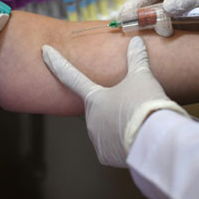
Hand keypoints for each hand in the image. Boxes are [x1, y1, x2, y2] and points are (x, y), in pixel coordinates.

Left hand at [42, 36, 188, 166]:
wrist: (153, 139)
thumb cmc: (144, 105)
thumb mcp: (142, 78)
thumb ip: (137, 60)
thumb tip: (136, 42)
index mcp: (94, 97)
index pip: (71, 76)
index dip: (57, 62)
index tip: (44, 51)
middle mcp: (90, 119)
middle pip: (97, 106)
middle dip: (112, 105)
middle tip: (132, 104)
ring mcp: (96, 139)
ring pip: (106, 127)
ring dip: (118, 124)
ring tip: (139, 121)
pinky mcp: (106, 156)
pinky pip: (112, 146)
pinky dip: (122, 141)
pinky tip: (136, 137)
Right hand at [121, 0, 198, 35]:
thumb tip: (164, 9)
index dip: (132, 6)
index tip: (123, 17)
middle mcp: (167, 1)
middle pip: (145, 12)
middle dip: (138, 21)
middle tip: (130, 31)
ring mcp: (175, 16)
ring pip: (155, 26)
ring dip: (152, 32)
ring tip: (157, 35)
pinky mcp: (183, 30)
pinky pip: (168, 36)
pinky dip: (162, 41)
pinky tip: (156, 47)